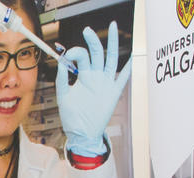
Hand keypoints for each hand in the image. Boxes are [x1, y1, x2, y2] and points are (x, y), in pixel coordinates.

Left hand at [56, 22, 131, 157]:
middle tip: (87, 30)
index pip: (82, 57)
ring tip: (112, 27)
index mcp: (84, 76)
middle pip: (97, 53)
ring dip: (113, 43)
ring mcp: (106, 84)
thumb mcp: (63, 97)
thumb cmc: (71, 117)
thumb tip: (60, 62)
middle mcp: (96, 77)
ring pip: (111, 59)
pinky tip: (132, 57)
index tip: (67, 55)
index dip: (75, 52)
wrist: (82, 134)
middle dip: (93, 40)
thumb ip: (61, 80)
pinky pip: (123, 79)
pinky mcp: (113, 93)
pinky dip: (128, 69)